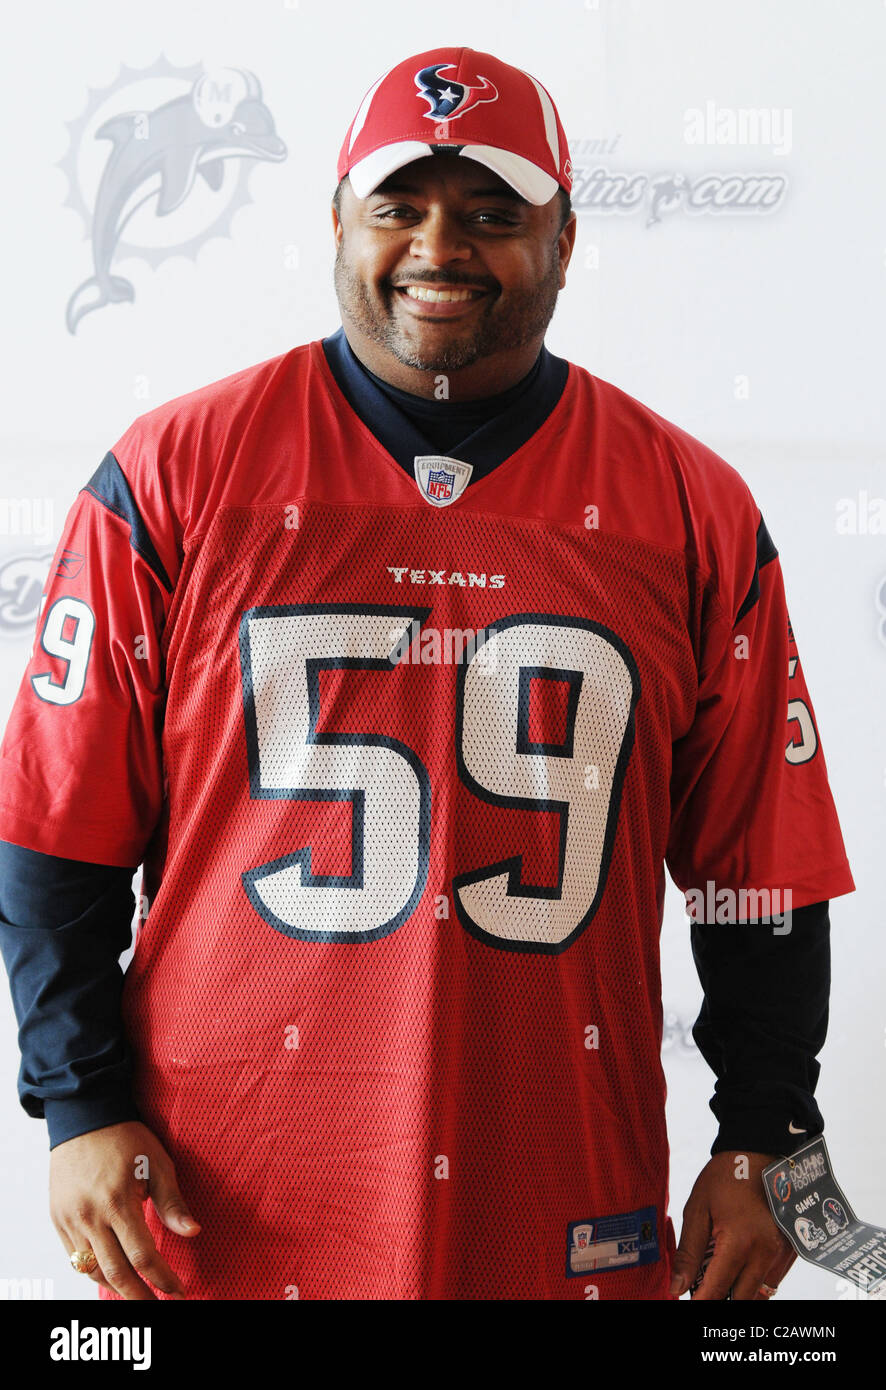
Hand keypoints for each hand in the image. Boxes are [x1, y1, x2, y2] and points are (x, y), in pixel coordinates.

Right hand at [50, 1120, 199, 1299]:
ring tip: (138, 1295)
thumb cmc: (125, 1138)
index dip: (163, 1279)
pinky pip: (76, 1259)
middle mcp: (91, 1217)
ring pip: (93, 1271)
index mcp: (118, 1202)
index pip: (143, 1255)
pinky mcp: (59, 1220)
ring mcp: (71, 1221)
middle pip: (116, 1273)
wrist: (83, 1119)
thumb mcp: (156, 1162)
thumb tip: (193, 1232)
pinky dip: (95, 1272)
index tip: (179, 1291)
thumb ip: (172, 1201)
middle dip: (140, 1297)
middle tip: (158, 1307)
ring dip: (117, 1289)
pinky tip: (113, 1275)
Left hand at [669, 1151, 795, 1299]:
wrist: (758, 1152)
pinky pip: (773, 1280)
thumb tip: (677, 1287)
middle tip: (702, 1287)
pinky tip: (740, 1264)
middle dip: (720, 1298)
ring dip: (739, 1291)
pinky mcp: (791, 1250)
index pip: (717, 1290)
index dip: (700, 1301)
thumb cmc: (726, 1177)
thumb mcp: (697, 1209)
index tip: (688, 1301)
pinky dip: (755, 1280)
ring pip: (760, 1293)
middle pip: (742, 1299)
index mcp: (739, 1242)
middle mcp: (765, 1252)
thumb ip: (689, 1253)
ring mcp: (781, 1253)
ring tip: (720, 1273)